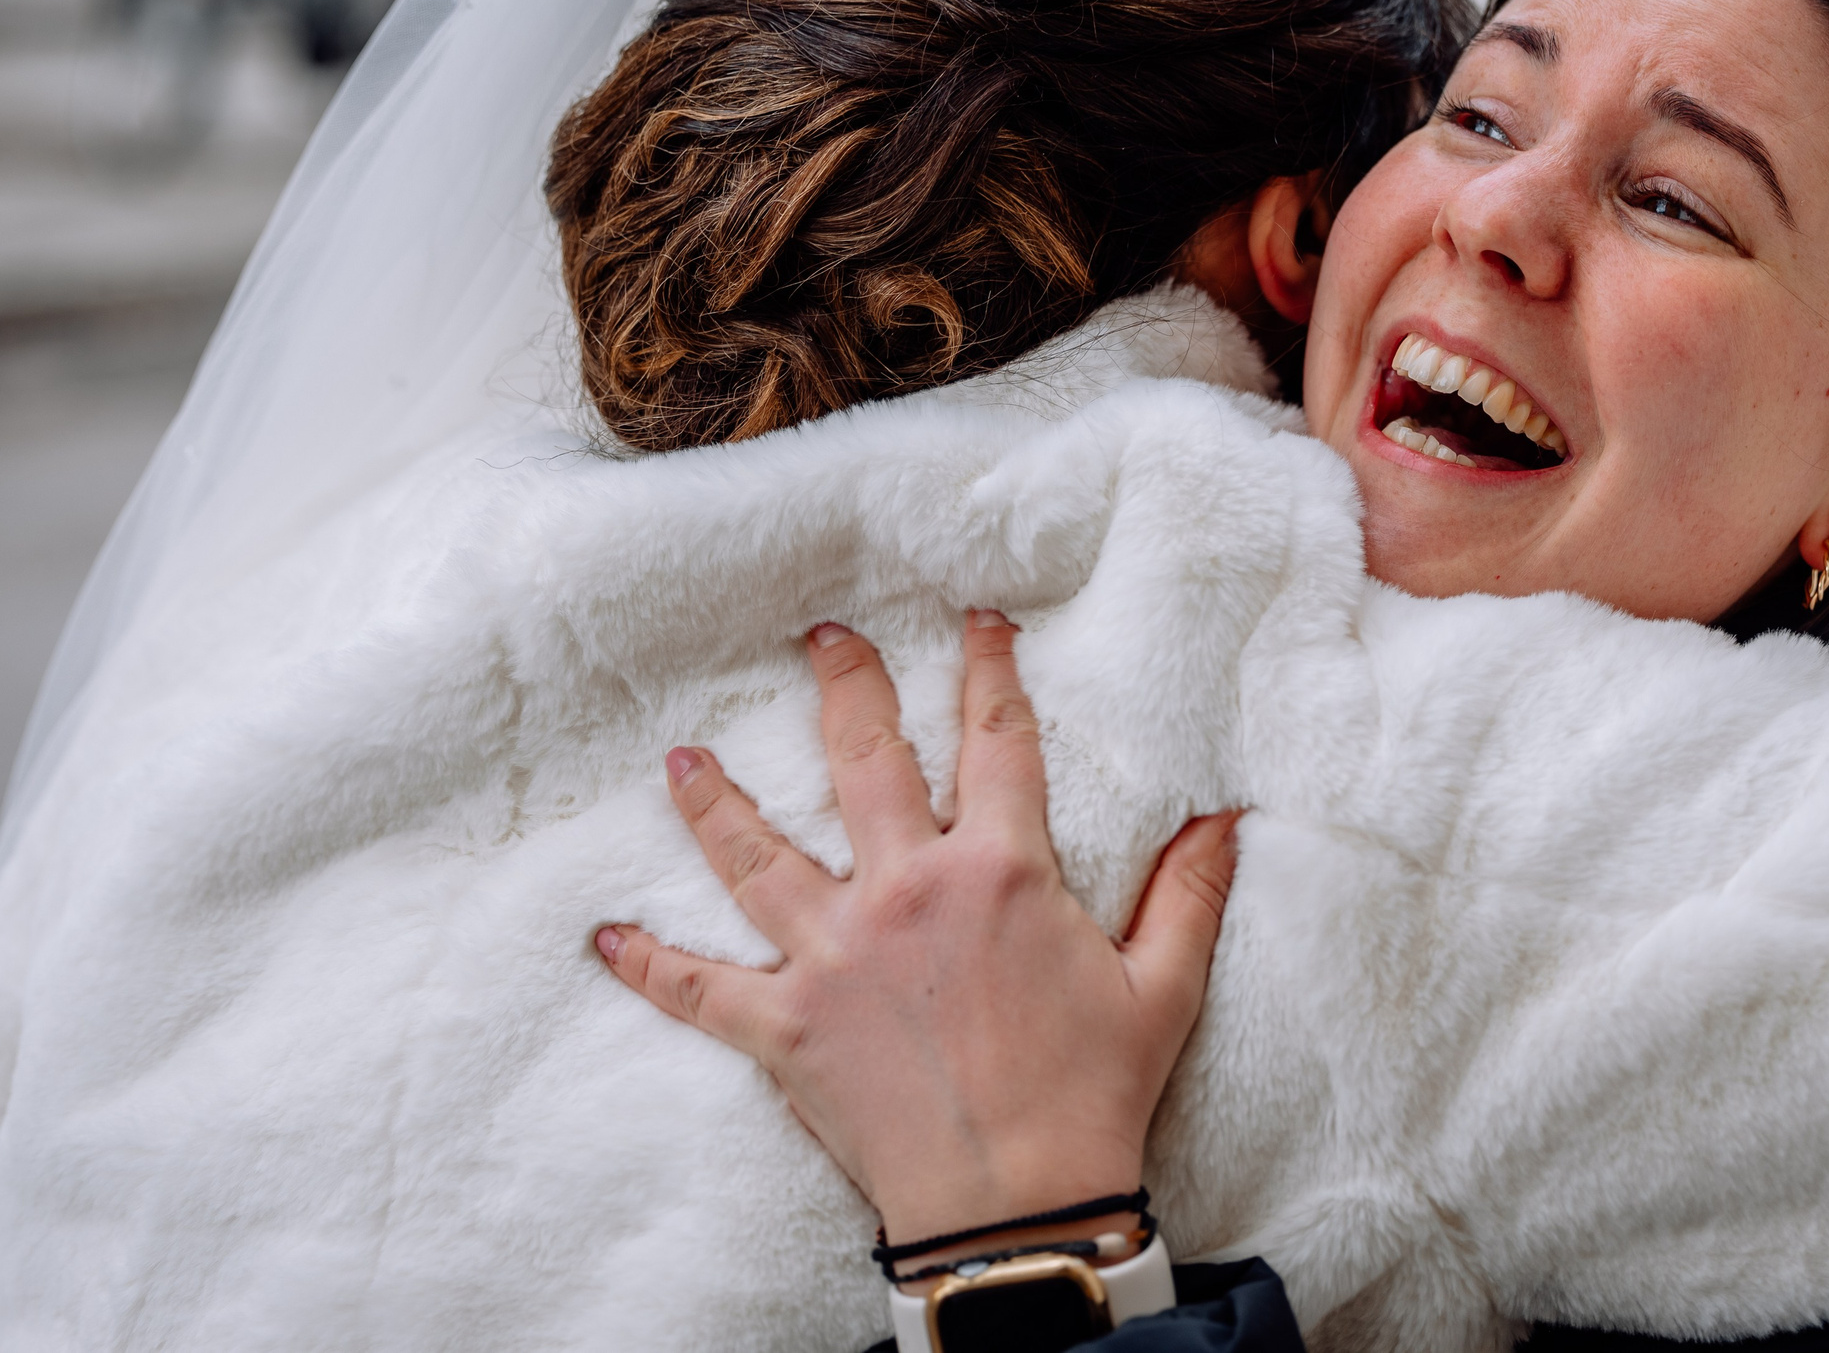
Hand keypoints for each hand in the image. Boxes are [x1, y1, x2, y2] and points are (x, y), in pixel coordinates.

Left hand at [596, 612, 1239, 1251]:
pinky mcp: (786, 1028)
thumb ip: (1188, 893)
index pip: (995, 739)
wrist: (1020, 1208)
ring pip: (755, 854)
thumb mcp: (1161, 987)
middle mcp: (906, 891)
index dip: (987, 670)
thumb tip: (1225, 817)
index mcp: (1000, 870)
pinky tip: (604, 938)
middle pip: (863, 758)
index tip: (977, 621)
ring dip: (712, 802)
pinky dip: (649, 964)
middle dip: (843, 684)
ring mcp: (835, 955)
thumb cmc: (1094, 1097)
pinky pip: (699, 989)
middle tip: (822, 636)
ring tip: (678, 759)